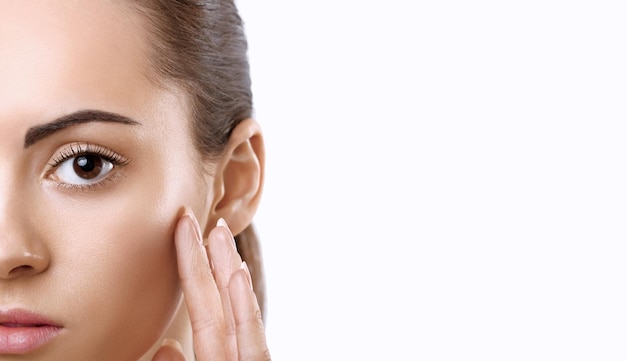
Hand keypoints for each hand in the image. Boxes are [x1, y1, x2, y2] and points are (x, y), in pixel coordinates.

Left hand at [152, 209, 270, 360]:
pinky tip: (238, 275)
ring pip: (238, 312)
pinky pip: (252, 344)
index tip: (182, 229)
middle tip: (201, 217)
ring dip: (228, 269)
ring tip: (218, 233)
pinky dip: (245, 310)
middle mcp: (234, 354)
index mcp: (216, 355)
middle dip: (213, 257)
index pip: (202, 307)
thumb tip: (167, 345)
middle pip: (222, 300)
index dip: (192, 265)